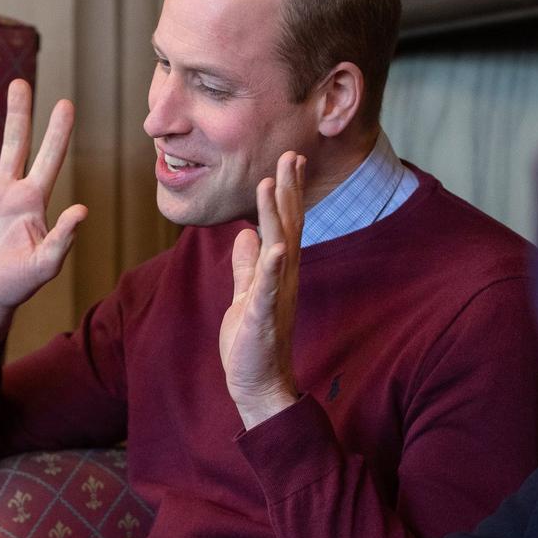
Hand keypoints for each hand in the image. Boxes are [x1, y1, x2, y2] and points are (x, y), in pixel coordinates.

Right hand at [0, 79, 86, 363]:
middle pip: (13, 143)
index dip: (57, 132)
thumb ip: (61, 238)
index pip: (48, 158)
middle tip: (19, 82)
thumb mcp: (43, 265)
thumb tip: (81, 210)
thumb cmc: (15, 286)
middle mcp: (5, 190)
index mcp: (31, 201)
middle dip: (17, 113)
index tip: (66, 103)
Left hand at [219, 151, 304, 429]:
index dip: (285, 192)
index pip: (284, 224)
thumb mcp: (245, 295)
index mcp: (277, 272)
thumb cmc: (252, 342)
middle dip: (288, 190)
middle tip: (291, 154)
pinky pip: (269, 287)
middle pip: (287, 226)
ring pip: (279, 248)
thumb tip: (245, 235)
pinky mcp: (264, 316)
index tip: (288, 160)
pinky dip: (272, 265)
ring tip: (270, 184)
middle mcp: (283, 278)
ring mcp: (276, 295)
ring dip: (274, 216)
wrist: (258, 384)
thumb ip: (247, 266)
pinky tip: (275, 245)